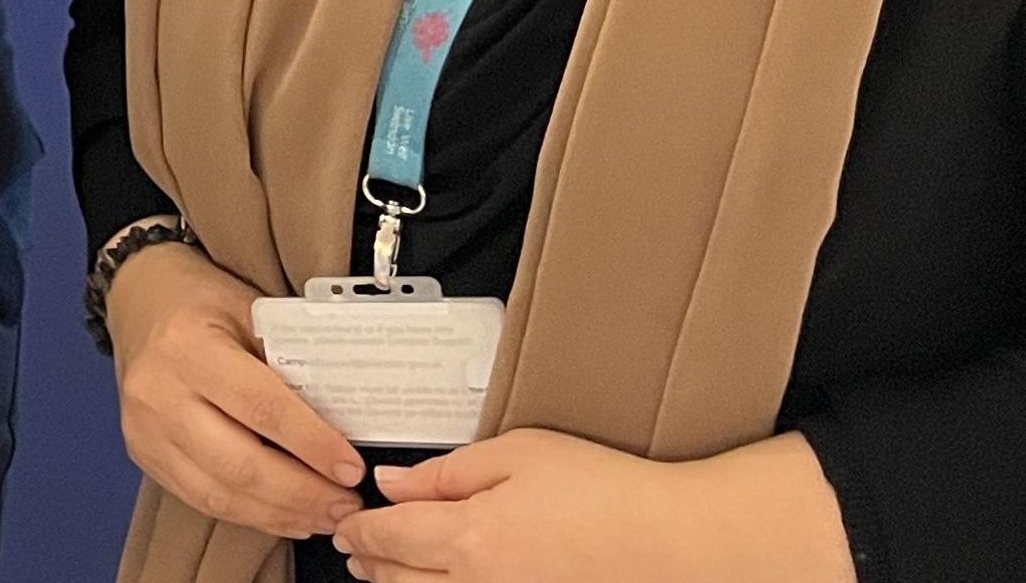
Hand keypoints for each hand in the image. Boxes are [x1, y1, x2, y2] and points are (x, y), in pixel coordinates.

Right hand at [106, 242, 364, 540]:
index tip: (351, 469)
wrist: (141, 303)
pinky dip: (252, 515)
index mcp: (188, 347)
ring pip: (221, 494)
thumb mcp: (252, 312)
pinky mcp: (144, 455)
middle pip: (240, 464)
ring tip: (326, 515)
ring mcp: (145, 431)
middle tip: (348, 504)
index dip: (311, 444)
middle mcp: (158, 393)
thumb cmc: (202, 303)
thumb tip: (348, 421)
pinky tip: (287, 516)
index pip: (261, 407)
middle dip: (303, 494)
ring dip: (282, 514)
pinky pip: (203, 500)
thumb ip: (291, 361)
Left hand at [336, 430, 853, 582]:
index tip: (346, 525)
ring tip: (385, 570)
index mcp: (472, 537)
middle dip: (370, 561)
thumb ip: (447, 472)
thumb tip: (393, 483)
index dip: (359, 530)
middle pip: (397, 580)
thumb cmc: (611, 494)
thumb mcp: (520, 454)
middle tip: (356, 547)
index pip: (388, 537)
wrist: (678, 543)